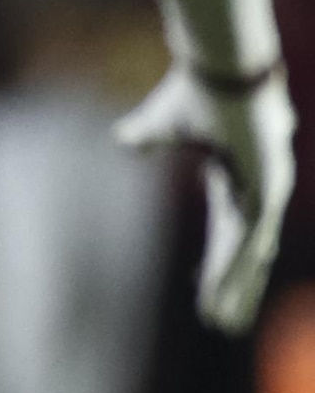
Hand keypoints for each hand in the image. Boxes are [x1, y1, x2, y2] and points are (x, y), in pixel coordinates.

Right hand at [117, 57, 292, 335]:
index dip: (217, 268)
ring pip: (249, 254)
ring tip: (224, 321)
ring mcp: (267, 191)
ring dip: (235, 289)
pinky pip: (249, 239)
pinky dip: (237, 268)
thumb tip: (124, 143)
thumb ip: (146, 138)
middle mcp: (258, 190)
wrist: (223, 68)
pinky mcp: (268, 188)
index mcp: (237, 178)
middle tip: (225, 324)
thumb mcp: (161, 122)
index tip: (208, 297)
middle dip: (233, 290)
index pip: (228, 235)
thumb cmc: (195, 89)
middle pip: (244, 253)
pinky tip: (225, 291)